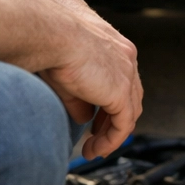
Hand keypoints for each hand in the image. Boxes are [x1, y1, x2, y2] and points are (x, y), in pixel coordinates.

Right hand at [41, 6, 142, 158]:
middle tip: (97, 136)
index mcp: (116, 47)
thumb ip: (80, 99)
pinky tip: (96, 149)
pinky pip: (123, 124)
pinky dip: (112, 140)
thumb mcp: (67, 75)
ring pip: (130, 112)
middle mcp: (127, 57)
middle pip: (131, 96)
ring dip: (112, 135)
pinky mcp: (120, 91)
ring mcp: (127, 74)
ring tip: (95, 149)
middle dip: (114, 120)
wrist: (53, 34)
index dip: (111, 103)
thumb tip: (84, 118)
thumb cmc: (52, 45)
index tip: (96, 119)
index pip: (123, 80)